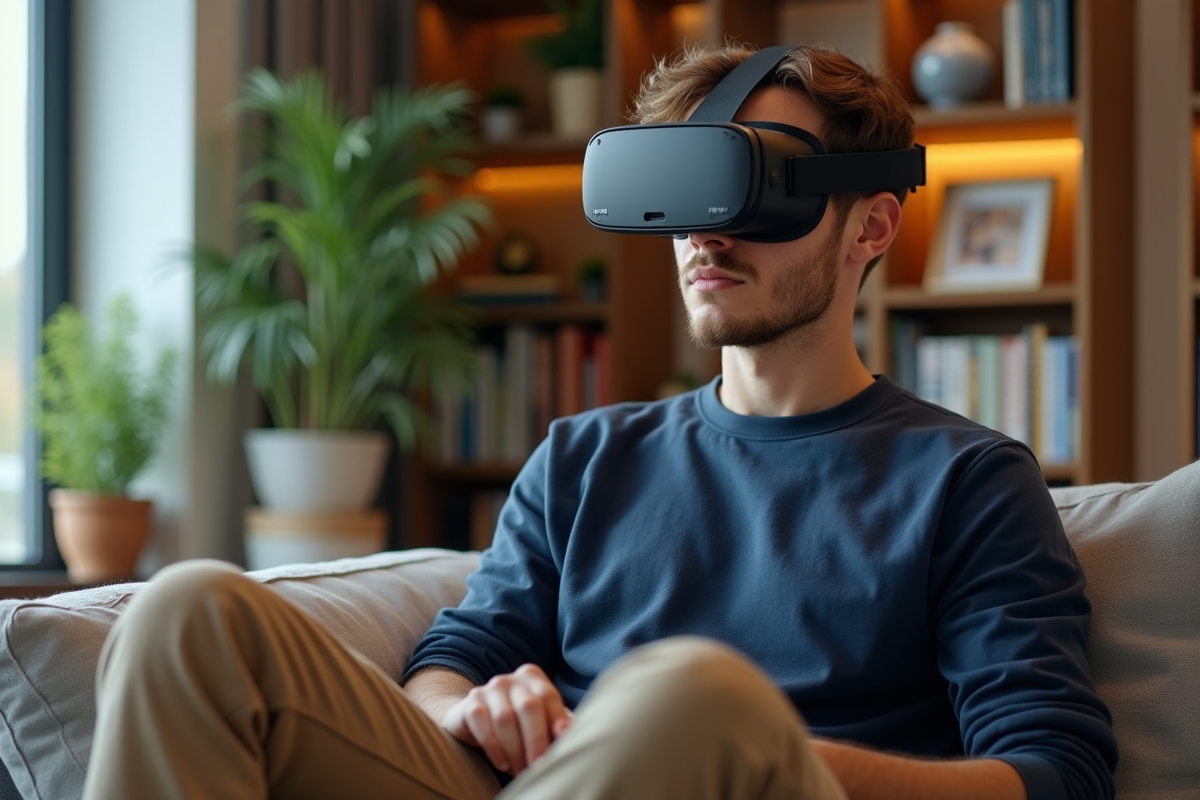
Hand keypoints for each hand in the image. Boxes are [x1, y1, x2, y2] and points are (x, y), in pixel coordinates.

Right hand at [443, 664, 573, 774]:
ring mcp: (489, 689)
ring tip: (520, 771)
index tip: (563, 739)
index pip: (548, 696)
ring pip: (505, 719)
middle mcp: (511, 679)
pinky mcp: (470, 703)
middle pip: (528, 707)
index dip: (557, 717)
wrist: (474, 720)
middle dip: (536, 740)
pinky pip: (482, 724)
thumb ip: (557, 724)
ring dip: (515, 750)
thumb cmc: (517, 722)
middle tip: (539, 765)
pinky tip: (502, 763)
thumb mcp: (538, 720)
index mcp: (532, 677)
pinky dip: (494, 747)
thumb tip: (577, 735)